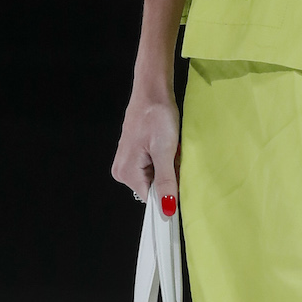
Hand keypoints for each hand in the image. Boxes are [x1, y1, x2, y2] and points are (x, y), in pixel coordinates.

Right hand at [111, 81, 180, 205]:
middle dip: (169, 177)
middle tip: (174, 157)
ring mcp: (128, 162)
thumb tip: (167, 210)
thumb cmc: (157, 116)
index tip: (179, 180)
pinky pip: (153, 167)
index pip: (151, 200)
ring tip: (171, 149)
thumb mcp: (165, 151)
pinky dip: (164, 160)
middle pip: (153, 188)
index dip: (168, 193)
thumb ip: (166, 182)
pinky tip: (167, 146)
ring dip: (168, 168)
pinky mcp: (134, 154)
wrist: (153, 91)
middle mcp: (122, 171)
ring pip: (155, 177)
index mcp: (126, 173)